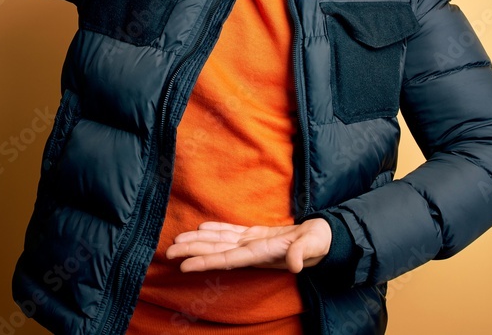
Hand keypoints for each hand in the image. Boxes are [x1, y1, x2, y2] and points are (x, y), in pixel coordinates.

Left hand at [165, 219, 331, 273]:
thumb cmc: (319, 244)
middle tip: (168, 251)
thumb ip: (302, 254)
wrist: (324, 240)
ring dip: (198, 240)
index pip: (227, 259)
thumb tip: (296, 264)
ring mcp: (252, 243)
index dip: (204, 261)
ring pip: (219, 241)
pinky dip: (216, 228)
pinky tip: (202, 227)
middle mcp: (251, 250)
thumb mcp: (312, 247)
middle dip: (192, 251)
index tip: (184, 265)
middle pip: (216, 250)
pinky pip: (231, 231)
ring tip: (177, 240)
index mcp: (260, 254)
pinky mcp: (256, 234)